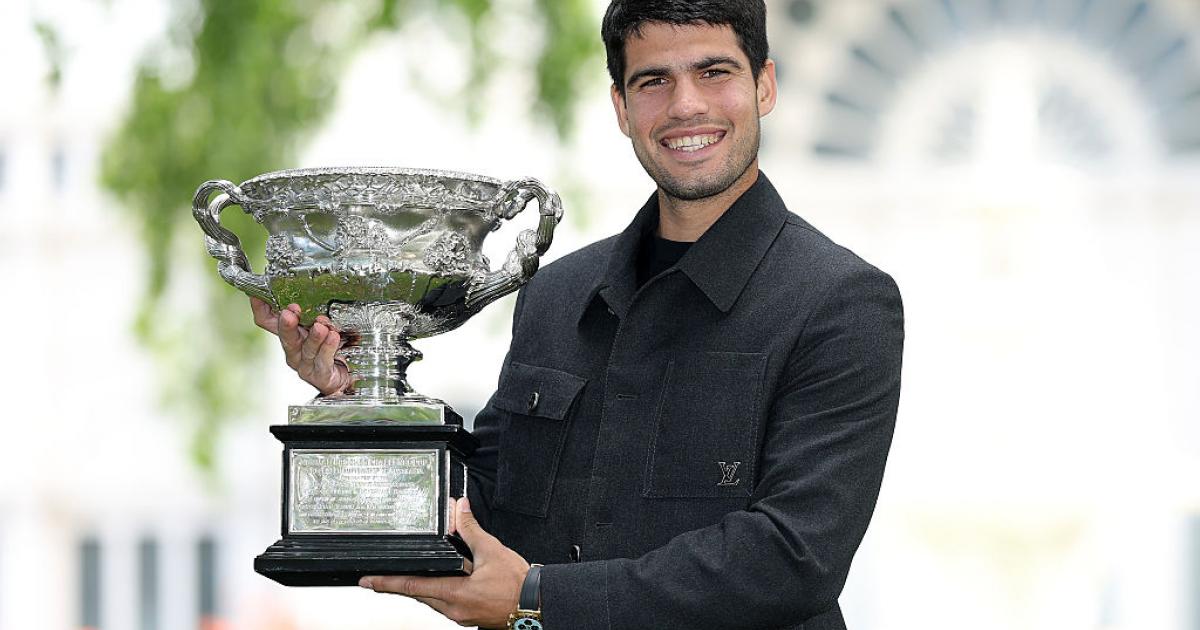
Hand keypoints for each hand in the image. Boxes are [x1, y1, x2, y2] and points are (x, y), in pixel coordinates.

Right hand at [250, 296, 351, 395]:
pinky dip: (327, 348)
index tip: (257, 295)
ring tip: (320, 326)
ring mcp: (305, 364)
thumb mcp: (325, 322)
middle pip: (284, 336)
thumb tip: (314, 284)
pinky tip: (333, 337)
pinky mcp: (320, 375)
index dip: (261, 308)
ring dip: (313, 337)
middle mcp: (294, 348)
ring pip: (305, 349)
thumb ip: (316, 310)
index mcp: (291, 332)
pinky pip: (322, 361)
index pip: (268, 320)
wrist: (352, 373)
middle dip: (286, 324)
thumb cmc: (338, 345)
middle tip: (289, 313)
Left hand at [360, 498, 529, 628]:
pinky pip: (446, 605)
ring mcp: (461, 616)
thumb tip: (459, 508)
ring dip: (421, 589)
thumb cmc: (518, 584)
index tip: (367, 582)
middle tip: (379, 579)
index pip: (412, 587)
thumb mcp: (492, 551)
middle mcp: (454, 609)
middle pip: (418, 596)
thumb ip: (471, 529)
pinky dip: (438, 593)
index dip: (387, 583)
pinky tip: (442, 583)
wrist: (537, 604)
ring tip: (409, 577)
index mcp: (455, 594)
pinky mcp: (470, 617)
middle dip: (399, 586)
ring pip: (431, 601)